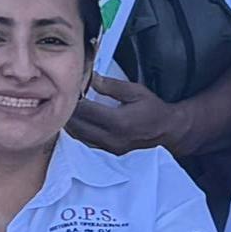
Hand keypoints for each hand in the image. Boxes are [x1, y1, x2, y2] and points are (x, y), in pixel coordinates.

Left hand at [67, 70, 184, 154]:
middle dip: (68, 111)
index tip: (69, 89)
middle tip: (63, 98)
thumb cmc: (152, 109)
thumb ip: (111, 86)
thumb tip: (91, 78)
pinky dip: (77, 133)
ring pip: (78, 137)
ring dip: (70, 123)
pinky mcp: (109, 153)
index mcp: (118, 121)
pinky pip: (86, 143)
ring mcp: (109, 149)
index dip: (74, 99)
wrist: (167, 132)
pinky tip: (75, 122)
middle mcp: (111, 138)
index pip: (85, 110)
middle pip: (77, 126)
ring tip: (67, 109)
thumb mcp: (135, 91)